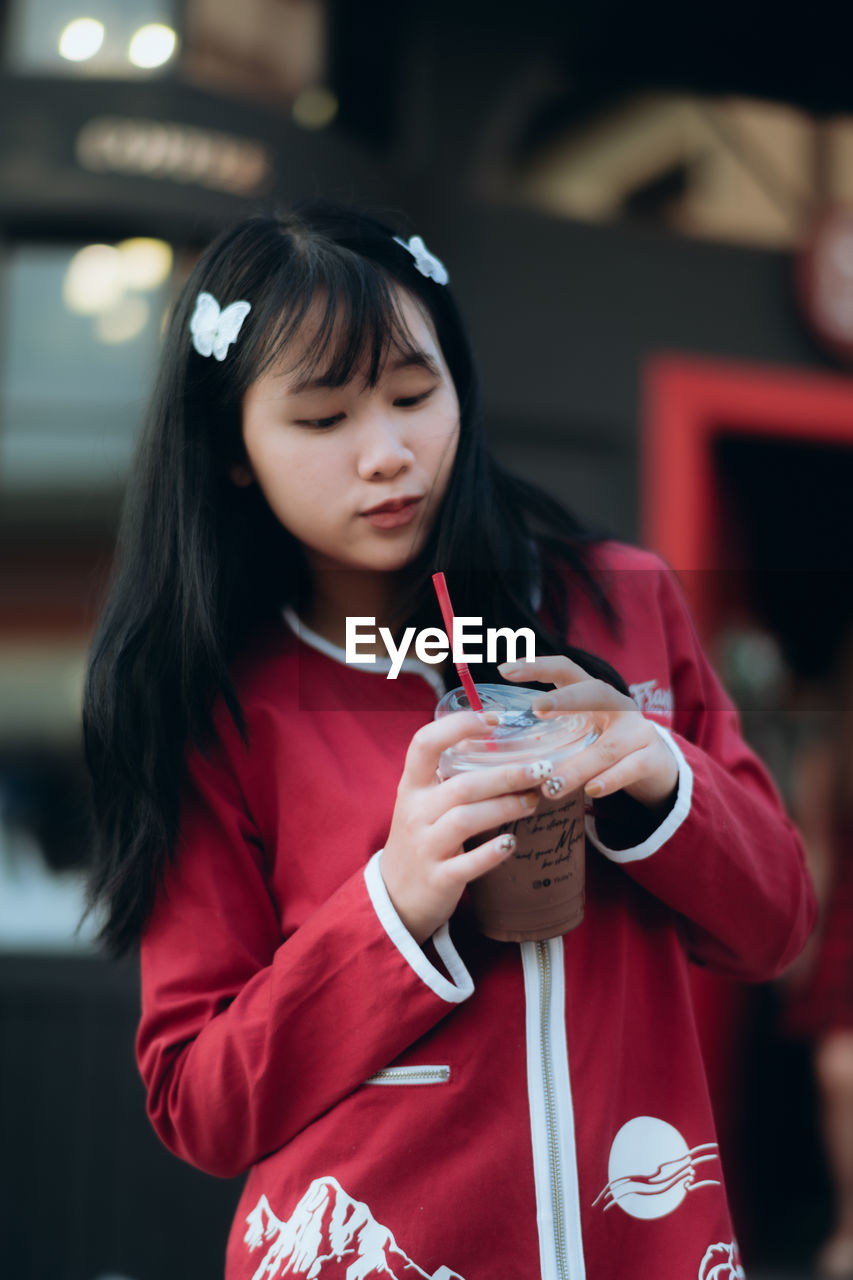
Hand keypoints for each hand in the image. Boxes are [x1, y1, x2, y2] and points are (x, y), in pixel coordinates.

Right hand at [380, 711, 545, 942]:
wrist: (394, 897)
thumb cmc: (420, 840)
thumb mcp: (423, 804)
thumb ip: (450, 778)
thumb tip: (501, 746)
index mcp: (412, 787)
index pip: (424, 743)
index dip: (459, 726)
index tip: (495, 720)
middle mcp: (415, 812)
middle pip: (462, 785)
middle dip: (507, 775)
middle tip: (541, 769)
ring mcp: (425, 846)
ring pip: (466, 819)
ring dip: (506, 808)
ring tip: (533, 802)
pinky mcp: (438, 878)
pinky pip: (468, 863)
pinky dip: (492, 853)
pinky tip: (512, 843)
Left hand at [498, 656, 677, 809]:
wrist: (656, 768)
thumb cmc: (604, 749)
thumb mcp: (580, 735)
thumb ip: (550, 735)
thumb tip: (496, 747)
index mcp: (594, 695)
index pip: (566, 671)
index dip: (537, 666)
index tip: (504, 669)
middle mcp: (617, 706)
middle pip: (593, 692)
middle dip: (565, 698)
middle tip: (536, 709)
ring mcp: (638, 731)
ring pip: (606, 747)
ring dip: (577, 767)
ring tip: (550, 785)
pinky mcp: (651, 758)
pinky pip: (630, 769)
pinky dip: (610, 780)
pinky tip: (591, 791)